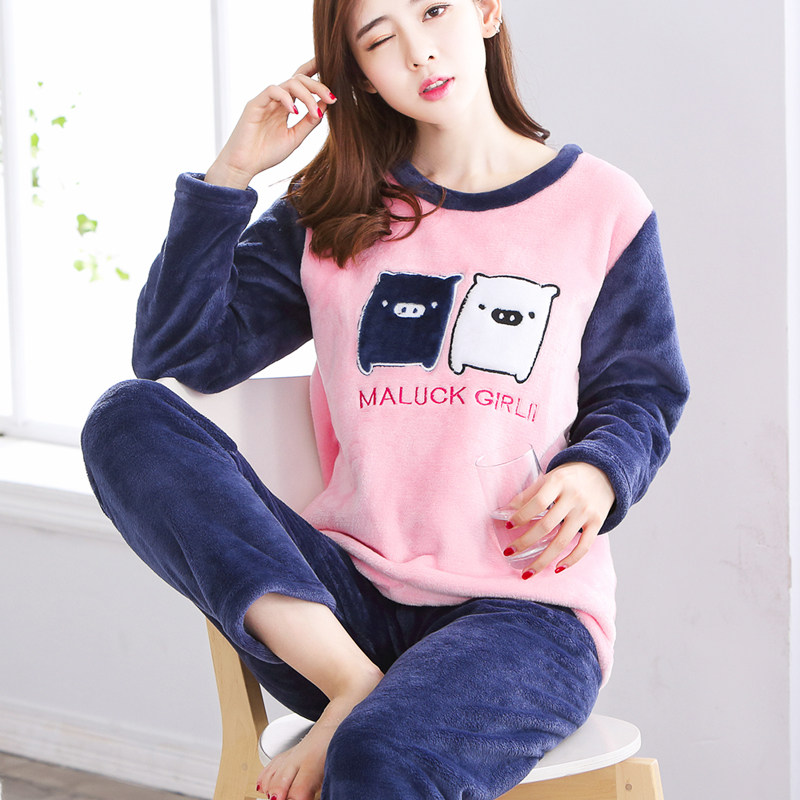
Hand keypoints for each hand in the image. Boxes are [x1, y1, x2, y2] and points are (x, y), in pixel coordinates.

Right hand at [205, 58, 335, 188]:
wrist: (244, 166)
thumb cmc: (267, 153)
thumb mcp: (295, 138)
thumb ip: (309, 122)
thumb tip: (326, 106)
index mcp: (286, 106)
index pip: (302, 83)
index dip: (315, 72)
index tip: (333, 69)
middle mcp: (277, 100)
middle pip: (299, 79)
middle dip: (318, 86)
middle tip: (332, 98)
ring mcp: (266, 100)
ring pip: (289, 83)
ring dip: (307, 95)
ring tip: (314, 112)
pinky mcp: (255, 104)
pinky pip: (273, 91)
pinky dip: (286, 98)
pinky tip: (295, 112)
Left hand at [506, 462, 614, 576]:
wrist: (603, 472)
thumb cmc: (570, 477)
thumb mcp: (550, 477)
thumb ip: (530, 493)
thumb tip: (506, 510)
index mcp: (558, 482)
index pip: (537, 502)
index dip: (522, 515)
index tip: (509, 525)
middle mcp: (574, 497)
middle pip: (547, 525)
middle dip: (525, 542)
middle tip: (509, 553)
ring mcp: (586, 512)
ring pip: (562, 540)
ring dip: (543, 560)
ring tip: (527, 572)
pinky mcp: (597, 523)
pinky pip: (584, 546)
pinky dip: (571, 560)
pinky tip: (556, 568)